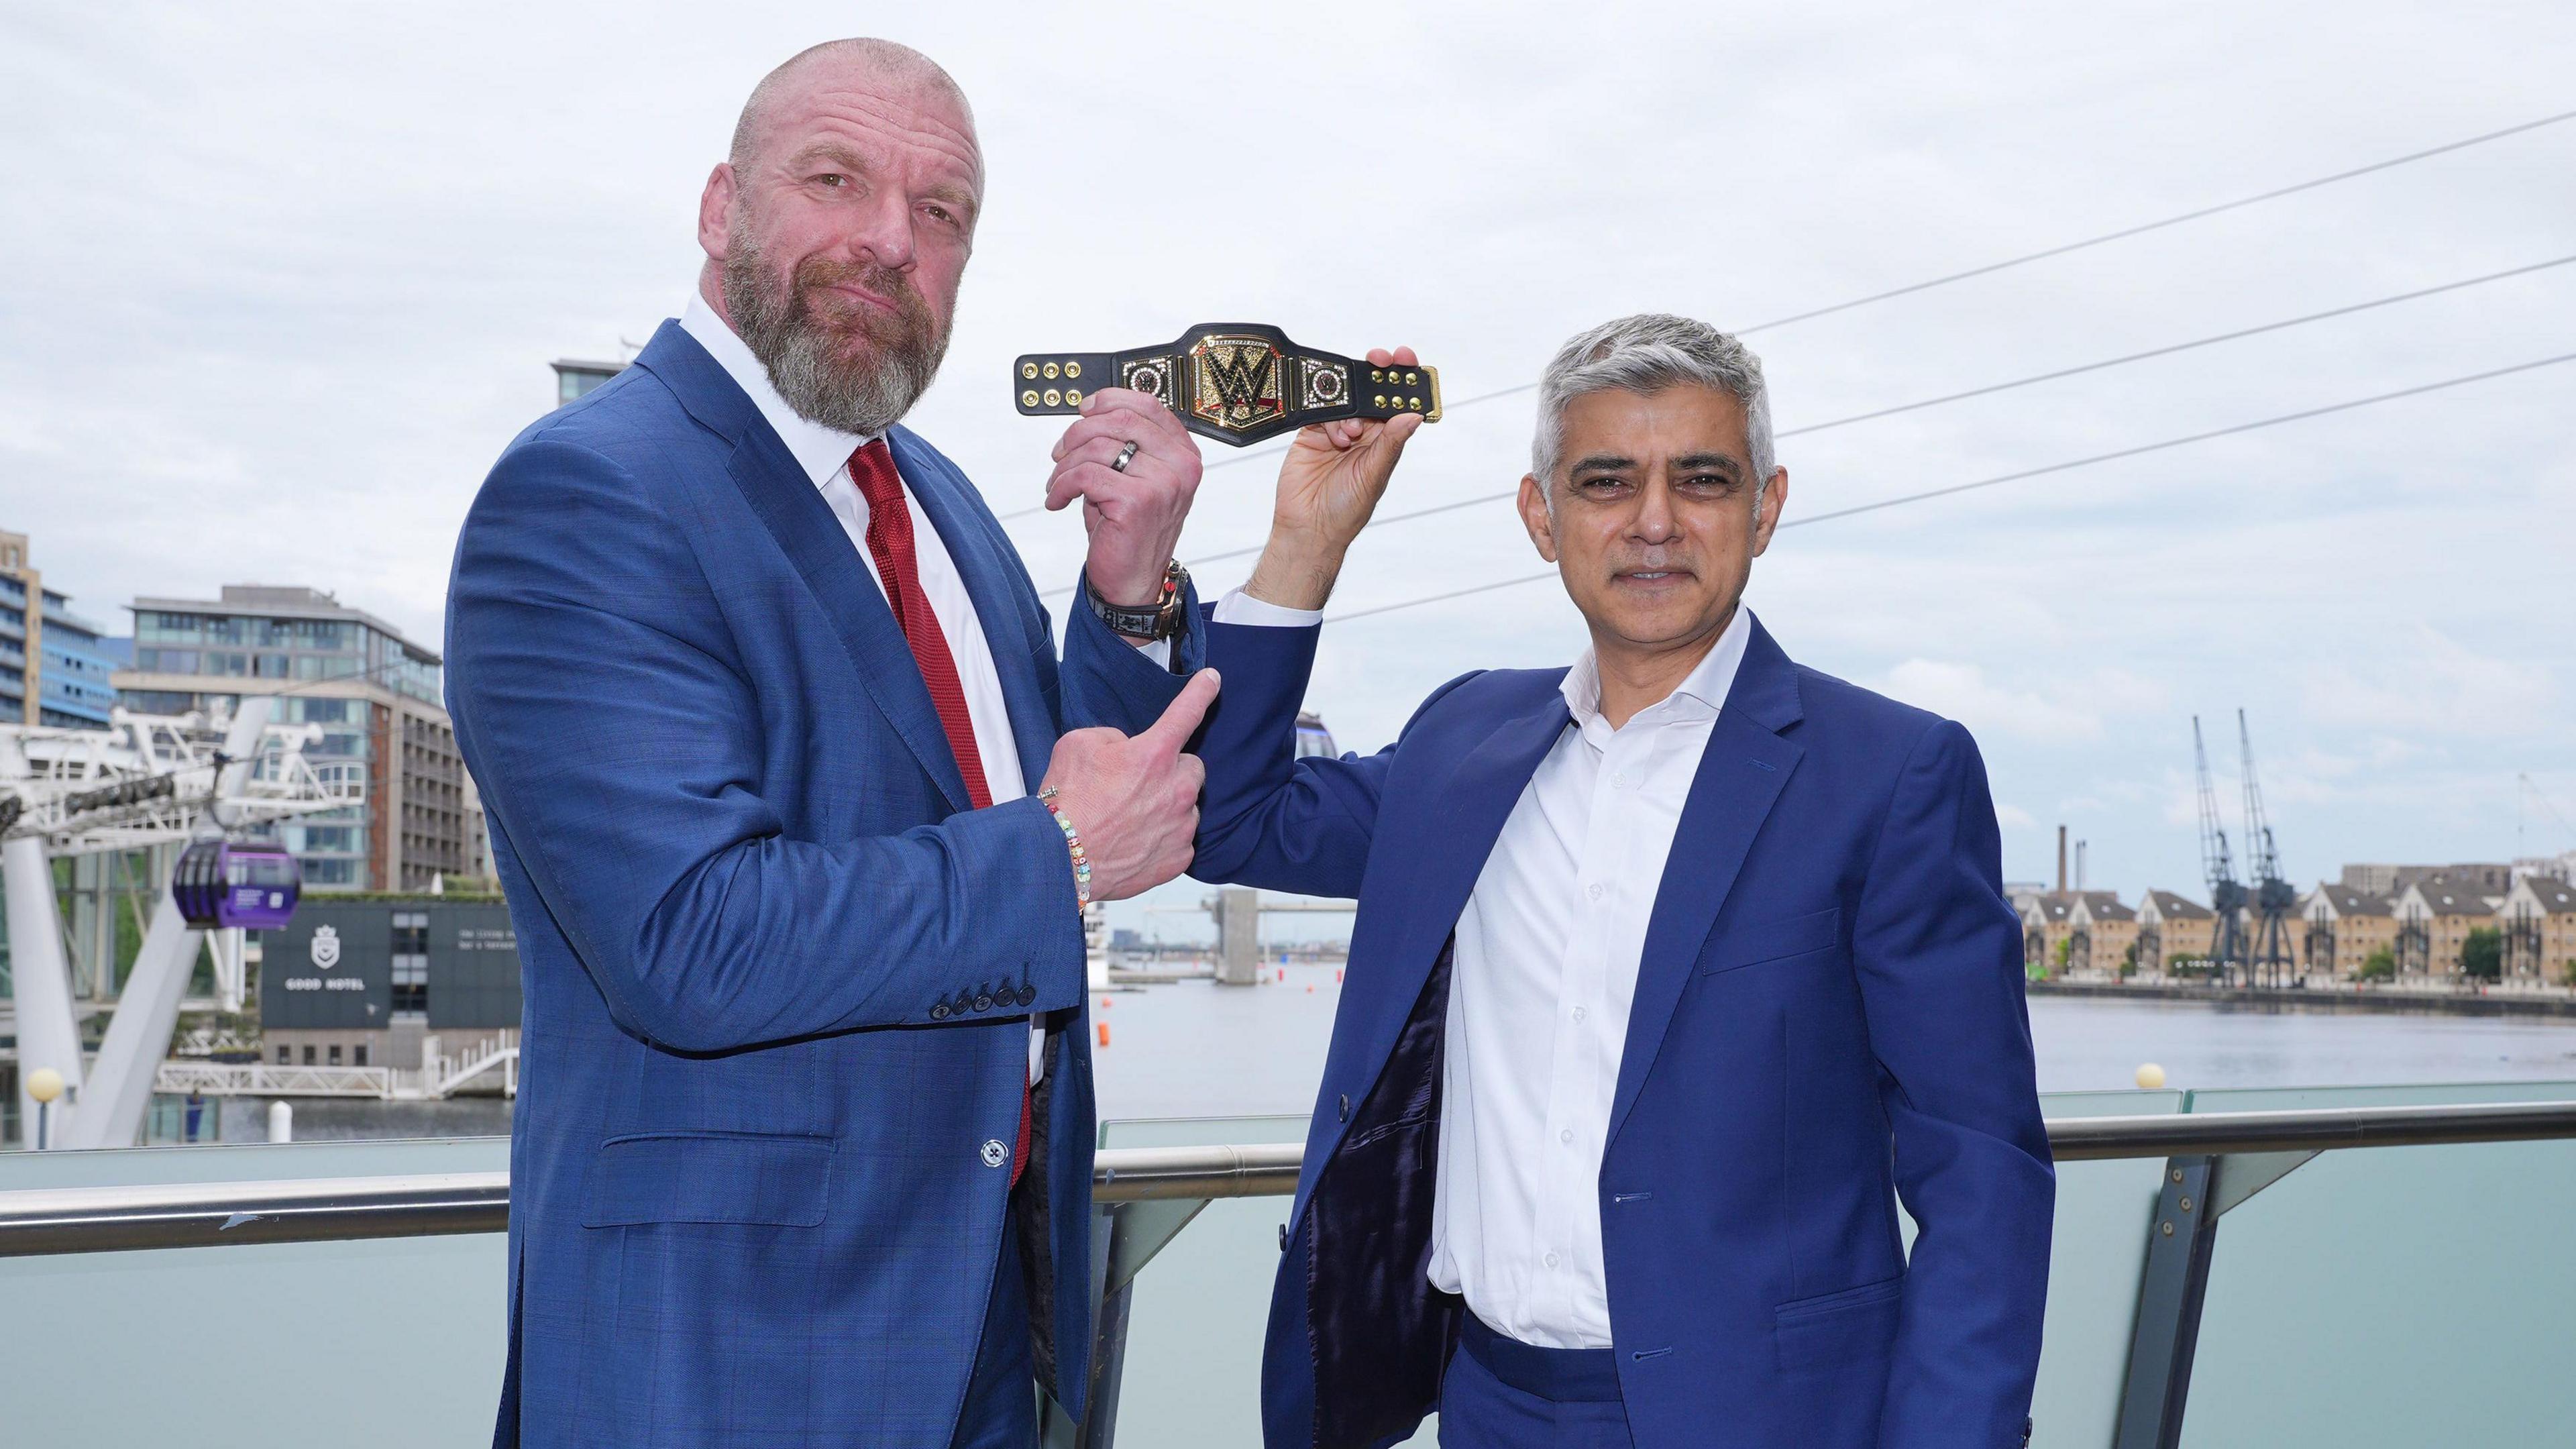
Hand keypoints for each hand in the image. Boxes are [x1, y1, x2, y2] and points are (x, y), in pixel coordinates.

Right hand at [1037, 668, 1219, 900]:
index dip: (1202, 691)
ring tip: (1130, 817)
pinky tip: (1136, 840)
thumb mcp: (1079, 745)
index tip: (1212, 680)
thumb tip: (1127, 748)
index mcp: (1154, 753)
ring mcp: (1180, 826)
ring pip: (1187, 805)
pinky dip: (1163, 837)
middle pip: (1191, 767)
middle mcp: (1175, 788)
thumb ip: (1114, 737)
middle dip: (1171, 771)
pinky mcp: (1179, 857)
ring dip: (1167, 805)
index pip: (1187, 711)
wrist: (1059, 859)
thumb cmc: (1066, 802)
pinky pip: (1181, 839)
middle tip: (1138, 784)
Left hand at [1047, 388, 1202, 608]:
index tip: (1084, 411)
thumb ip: (1127, 443)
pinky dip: (1061, 486)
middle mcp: (1180, 466)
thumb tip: (1090, 410)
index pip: (1147, 404)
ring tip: (1058, 484)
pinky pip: (1085, 475)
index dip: (1108, 400)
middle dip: (1078, 432)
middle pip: (1119, 419)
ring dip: (1065, 465)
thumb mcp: (1135, 477)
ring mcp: (1162, 483)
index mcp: (1184, 453)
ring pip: (1097, 446)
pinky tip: (1058, 501)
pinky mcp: (1136, 502)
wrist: (1133, 580)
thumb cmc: (1130, 529)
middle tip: (1060, 453)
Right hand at [1242, 346, 1423, 610]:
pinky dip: (1329, 417)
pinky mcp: (1310, 432)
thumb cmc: (1346, 510)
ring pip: (1344, 398)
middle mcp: (1362, 433)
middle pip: (1370, 392)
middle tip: (1380, 359)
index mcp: (1384, 441)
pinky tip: (1334, 439)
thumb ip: (1391, 444)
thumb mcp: (1374, 476)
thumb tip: (1413, 416)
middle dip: (1376, 374)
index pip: (1396, 403)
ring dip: (1349, 407)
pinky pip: (1319, 409)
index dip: (1403, 379)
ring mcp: (1335, 430)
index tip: (1407, 359)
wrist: (1307, 528)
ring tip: (1350, 434)